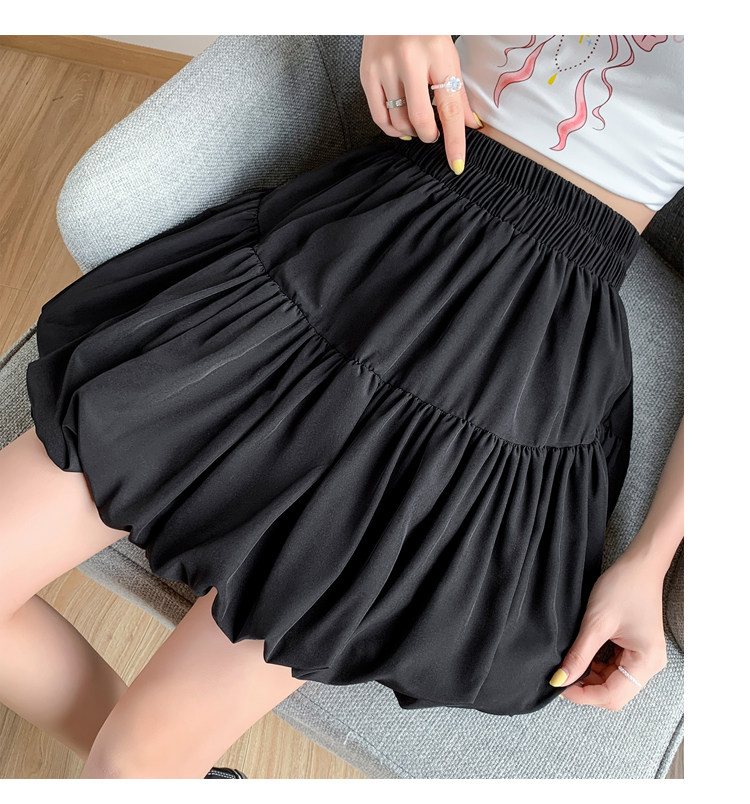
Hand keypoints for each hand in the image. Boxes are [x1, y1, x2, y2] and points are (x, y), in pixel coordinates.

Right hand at [359, 35, 482, 173]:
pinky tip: (401, 127)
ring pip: (399, 121)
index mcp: (437, 53)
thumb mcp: (449, 56)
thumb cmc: (425, 31)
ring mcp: (385, 67)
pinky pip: (379, 116)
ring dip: (412, 132)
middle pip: (421, 119)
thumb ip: (458, 93)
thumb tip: (470, 126)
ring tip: (418, 125)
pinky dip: (392, 129)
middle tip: (434, 134)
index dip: (455, 141)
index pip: (449, 108)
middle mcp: (409, 59)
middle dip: (430, 136)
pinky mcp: (366, 73)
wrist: (393, 5)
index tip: (456, 164)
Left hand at [551, 548, 668, 710]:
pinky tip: (581, 657)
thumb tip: (560, 679)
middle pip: (613, 693)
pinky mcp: (634, 650)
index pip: (612, 696)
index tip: (559, 686)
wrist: (638, 565)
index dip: (583, 695)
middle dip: (585, 688)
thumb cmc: (623, 587)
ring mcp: (643, 658)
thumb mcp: (596, 622)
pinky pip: (612, 669)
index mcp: (646, 661)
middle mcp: (649, 665)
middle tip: (561, 676)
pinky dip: (595, 667)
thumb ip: (579, 654)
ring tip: (568, 664)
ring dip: (589, 678)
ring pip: (611, 682)